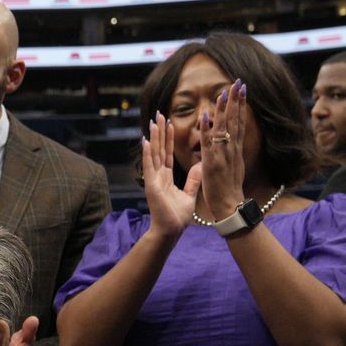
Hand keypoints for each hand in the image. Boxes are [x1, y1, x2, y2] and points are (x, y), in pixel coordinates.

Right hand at [141, 111, 196, 238]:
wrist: (171, 230)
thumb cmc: (177, 217)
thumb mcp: (189, 194)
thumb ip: (193, 180)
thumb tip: (200, 165)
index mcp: (166, 177)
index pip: (167, 153)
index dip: (168, 139)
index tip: (169, 123)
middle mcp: (158, 176)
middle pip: (159, 149)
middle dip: (159, 132)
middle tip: (159, 115)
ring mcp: (153, 179)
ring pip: (153, 154)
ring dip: (153, 138)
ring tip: (153, 122)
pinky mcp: (151, 185)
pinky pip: (149, 166)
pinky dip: (147, 153)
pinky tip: (145, 140)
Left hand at [194, 80, 249, 222]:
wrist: (230, 207)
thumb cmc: (229, 189)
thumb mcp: (233, 166)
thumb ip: (232, 152)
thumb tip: (233, 141)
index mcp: (235, 149)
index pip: (239, 123)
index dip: (241, 106)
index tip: (242, 89)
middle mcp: (231, 149)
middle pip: (235, 121)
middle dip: (237, 101)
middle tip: (239, 82)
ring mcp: (222, 155)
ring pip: (224, 129)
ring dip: (224, 110)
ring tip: (224, 92)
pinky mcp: (212, 163)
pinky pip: (208, 144)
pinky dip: (207, 130)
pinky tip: (206, 115)